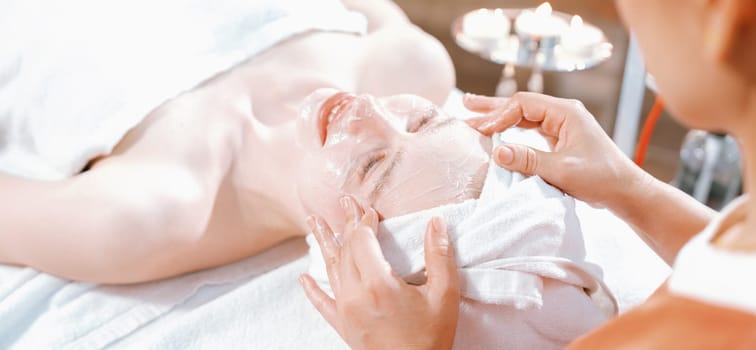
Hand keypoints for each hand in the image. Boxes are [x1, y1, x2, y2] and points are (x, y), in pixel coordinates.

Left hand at [299, 196, 459, 349]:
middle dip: (346, 224)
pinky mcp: (343, 326)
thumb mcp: (444, 295)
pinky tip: (303, 278)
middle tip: (344, 202)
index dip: (365, 222)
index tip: (370, 210)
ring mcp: (345, 311)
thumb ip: (439, 256)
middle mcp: (355, 295)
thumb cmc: (431, 338)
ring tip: (314, 221)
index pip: (362, 241)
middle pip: (345, 250)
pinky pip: (323, 304)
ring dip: (323, 243)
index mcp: (379, 284)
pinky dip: (312, 289)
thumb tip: (436, 223)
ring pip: (330, 270)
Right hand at [464, 92, 649, 207]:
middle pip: (520, 105)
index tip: (482, 132)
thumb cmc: (601, 179)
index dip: (499, 116)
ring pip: (523, 116)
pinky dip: (510, 129)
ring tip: (473, 113)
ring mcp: (561, 126)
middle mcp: (563, 114)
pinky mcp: (559, 139)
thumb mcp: (562, 171)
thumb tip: (497, 151)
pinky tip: (497, 132)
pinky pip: (529, 129)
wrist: (625, 192)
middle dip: (492, 107)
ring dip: (499, 117)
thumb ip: (529, 160)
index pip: (523, 105)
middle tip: (466, 106)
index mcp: (566, 112)